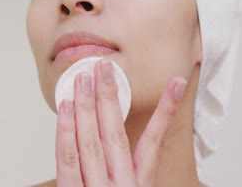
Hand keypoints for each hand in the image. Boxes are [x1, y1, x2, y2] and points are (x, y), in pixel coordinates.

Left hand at [56, 59, 186, 186]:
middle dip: (109, 96)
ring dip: (86, 106)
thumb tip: (114, 133)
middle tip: (105, 66)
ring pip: (91, 141)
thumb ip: (124, 170)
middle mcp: (122, 185)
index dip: (165, 111)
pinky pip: (68, 159)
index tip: (176, 83)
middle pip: (115, 134)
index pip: (154, 143)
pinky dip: (66, 131)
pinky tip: (66, 107)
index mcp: (138, 184)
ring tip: (83, 78)